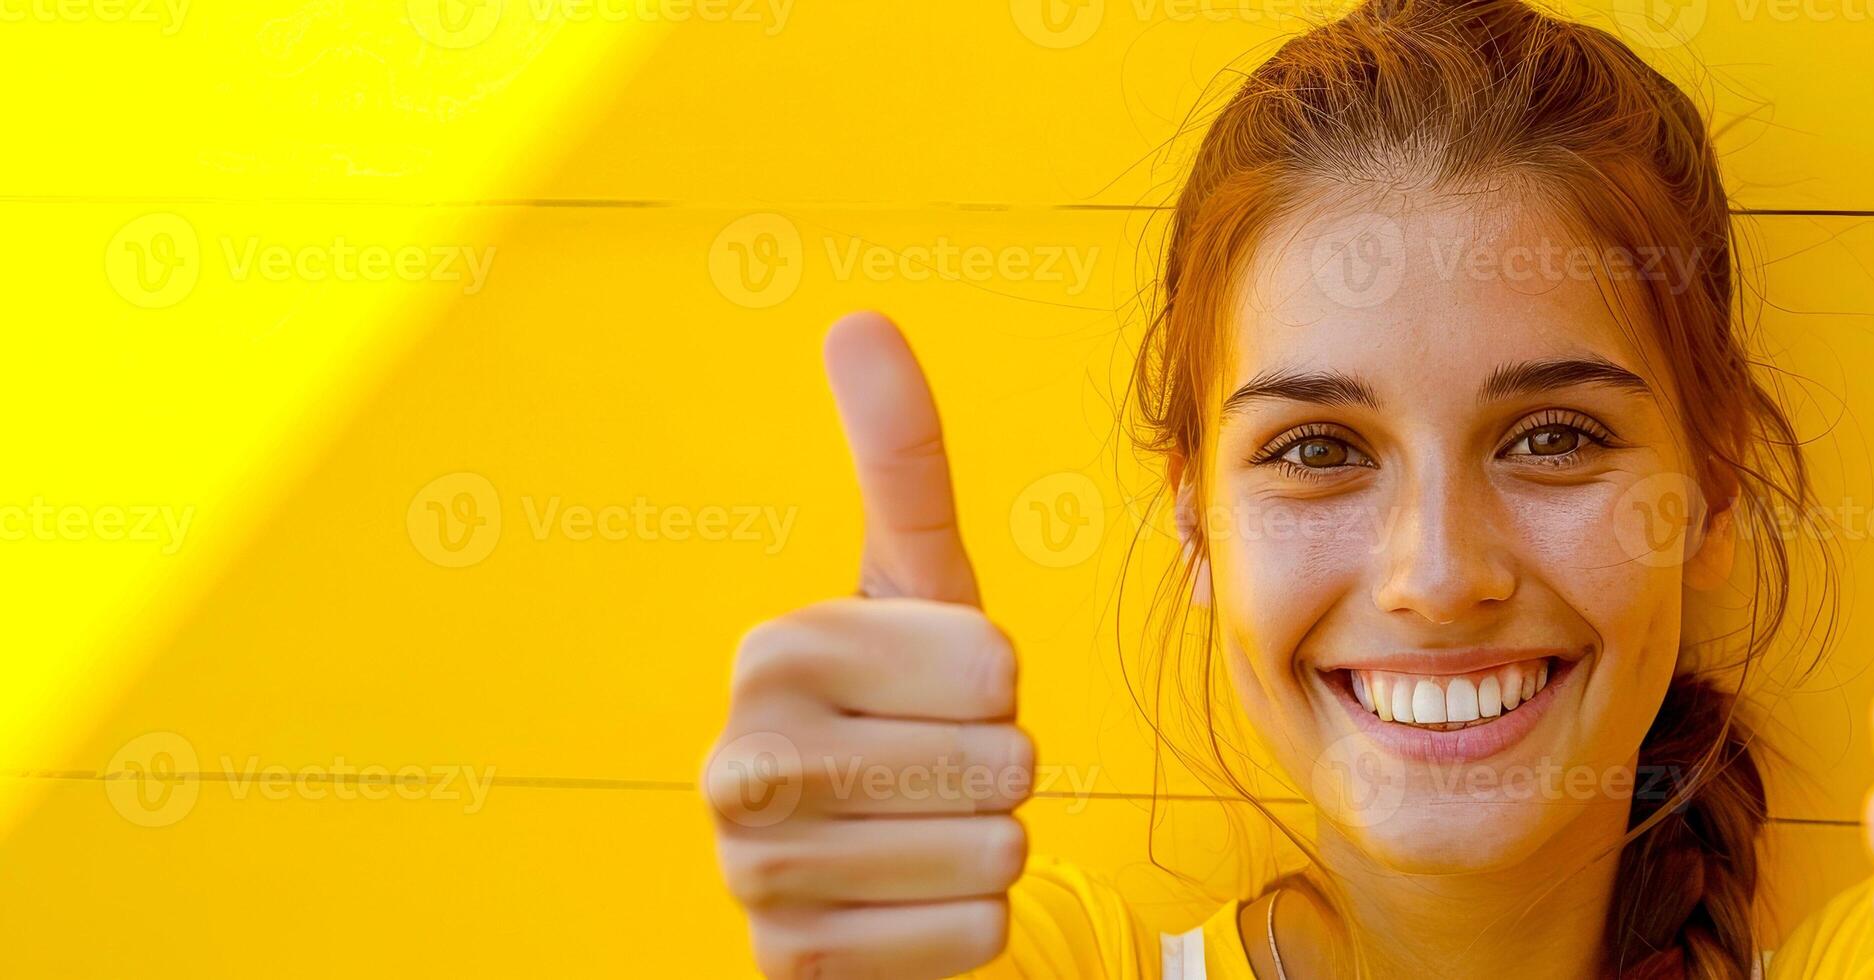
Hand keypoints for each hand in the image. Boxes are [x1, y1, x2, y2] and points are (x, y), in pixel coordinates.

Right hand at [705, 312, 1032, 978]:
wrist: (857, 876)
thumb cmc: (907, 710)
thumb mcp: (917, 584)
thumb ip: (900, 455)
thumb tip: (860, 318)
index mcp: (777, 649)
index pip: (996, 666)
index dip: (1001, 687)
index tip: (939, 694)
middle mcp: (741, 760)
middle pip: (1002, 762)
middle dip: (1000, 773)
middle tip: (938, 770)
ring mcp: (755, 872)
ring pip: (996, 854)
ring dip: (989, 850)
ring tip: (924, 832)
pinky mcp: (792, 967)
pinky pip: (972, 937)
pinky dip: (968, 929)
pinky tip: (909, 904)